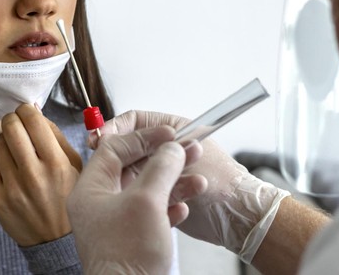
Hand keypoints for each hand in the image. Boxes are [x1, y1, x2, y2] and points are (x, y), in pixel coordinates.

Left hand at [0, 103, 82, 245]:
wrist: (57, 241)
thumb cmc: (68, 198)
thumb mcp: (75, 166)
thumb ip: (56, 136)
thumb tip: (35, 112)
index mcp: (56, 164)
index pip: (32, 120)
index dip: (26, 110)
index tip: (26, 112)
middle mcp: (33, 174)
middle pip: (10, 127)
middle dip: (13, 120)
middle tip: (17, 126)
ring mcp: (13, 188)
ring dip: (6, 143)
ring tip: (16, 154)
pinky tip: (6, 168)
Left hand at [67, 125, 205, 273]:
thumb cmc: (128, 256)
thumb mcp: (147, 201)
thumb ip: (160, 168)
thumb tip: (170, 148)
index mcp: (90, 190)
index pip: (114, 149)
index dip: (143, 138)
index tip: (168, 134)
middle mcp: (99, 205)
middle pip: (133, 169)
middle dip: (164, 159)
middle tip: (187, 149)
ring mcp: (115, 224)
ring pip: (146, 192)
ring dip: (173, 183)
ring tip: (198, 179)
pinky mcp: (132, 241)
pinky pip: (152, 215)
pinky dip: (170, 207)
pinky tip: (185, 206)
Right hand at [93, 110, 290, 263]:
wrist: (239, 219)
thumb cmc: (222, 181)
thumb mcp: (182, 154)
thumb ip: (148, 145)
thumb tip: (116, 135)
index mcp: (173, 129)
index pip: (134, 121)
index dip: (114, 128)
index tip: (99, 138)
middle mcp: (166, 149)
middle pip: (129, 145)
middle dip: (115, 153)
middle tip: (100, 160)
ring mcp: (162, 172)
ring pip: (131, 169)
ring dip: (126, 176)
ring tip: (116, 181)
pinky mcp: (160, 195)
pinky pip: (139, 190)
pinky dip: (135, 193)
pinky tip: (130, 199)